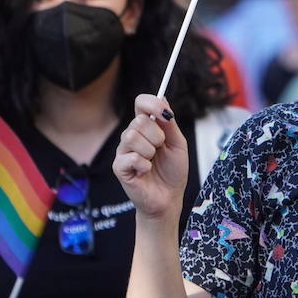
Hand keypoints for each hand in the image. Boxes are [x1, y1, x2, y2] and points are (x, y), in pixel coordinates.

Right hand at [114, 95, 188, 220]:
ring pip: (132, 136)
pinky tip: (146, 171)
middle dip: (157, 136)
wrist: (169, 198)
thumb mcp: (178, 144)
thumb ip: (170, 124)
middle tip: (161, 149)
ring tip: (153, 162)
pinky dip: (144, 165)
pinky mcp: (119, 167)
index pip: (141, 103)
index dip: (152, 103)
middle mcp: (132, 136)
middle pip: (139, 121)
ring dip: (150, 151)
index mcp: (146, 127)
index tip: (166, 114)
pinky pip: (131, 157)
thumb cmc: (173, 172)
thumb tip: (163, 99)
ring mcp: (123, 151)